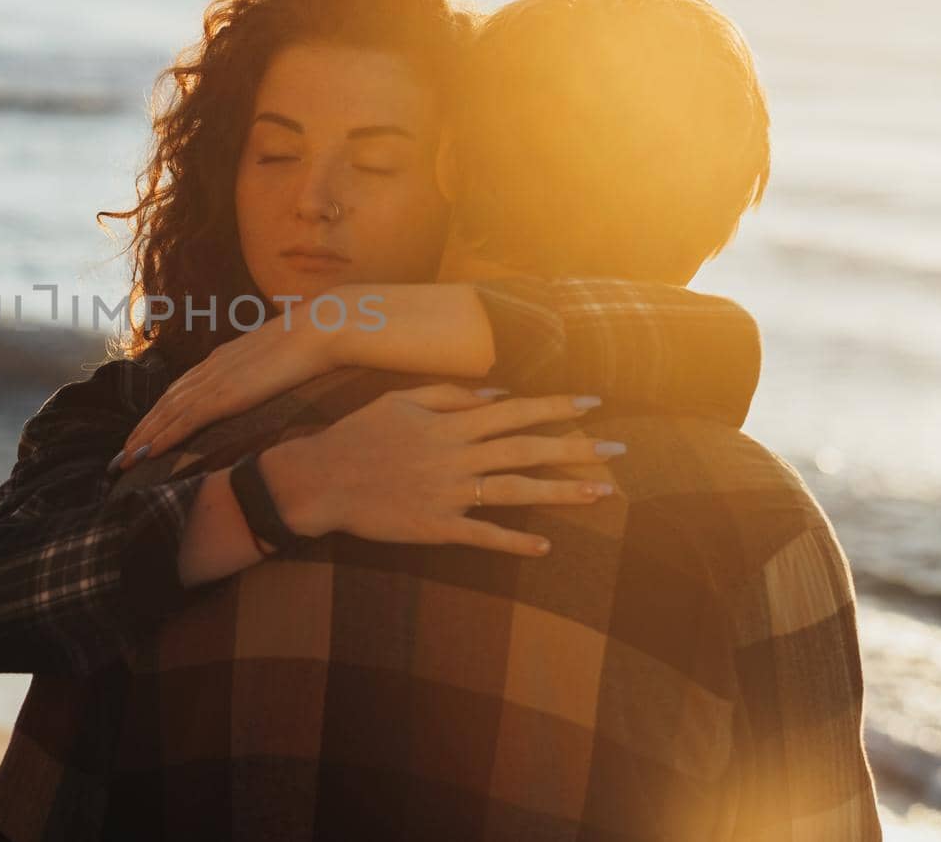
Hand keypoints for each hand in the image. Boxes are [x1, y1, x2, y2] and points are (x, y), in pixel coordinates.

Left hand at [114, 311, 336, 471]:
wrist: (322, 328)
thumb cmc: (312, 340)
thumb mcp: (278, 357)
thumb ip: (263, 370)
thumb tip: (264, 381)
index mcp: (224, 358)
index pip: (182, 388)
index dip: (161, 411)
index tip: (146, 429)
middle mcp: (212, 367)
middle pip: (166, 401)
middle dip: (143, 428)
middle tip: (121, 453)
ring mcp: (216, 380)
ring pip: (167, 412)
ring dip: (143, 437)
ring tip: (124, 459)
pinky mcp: (224, 394)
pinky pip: (184, 419)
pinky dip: (162, 437)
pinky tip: (147, 453)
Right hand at [262, 383, 620, 557]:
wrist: (321, 478)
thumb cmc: (359, 435)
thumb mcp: (400, 400)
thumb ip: (449, 394)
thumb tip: (496, 393)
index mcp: (450, 423)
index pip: (515, 411)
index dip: (557, 407)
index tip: (595, 404)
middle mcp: (456, 455)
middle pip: (527, 449)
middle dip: (577, 448)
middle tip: (620, 451)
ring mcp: (448, 492)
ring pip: (515, 491)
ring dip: (561, 492)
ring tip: (602, 494)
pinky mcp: (435, 526)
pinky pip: (482, 535)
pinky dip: (513, 542)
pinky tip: (544, 547)